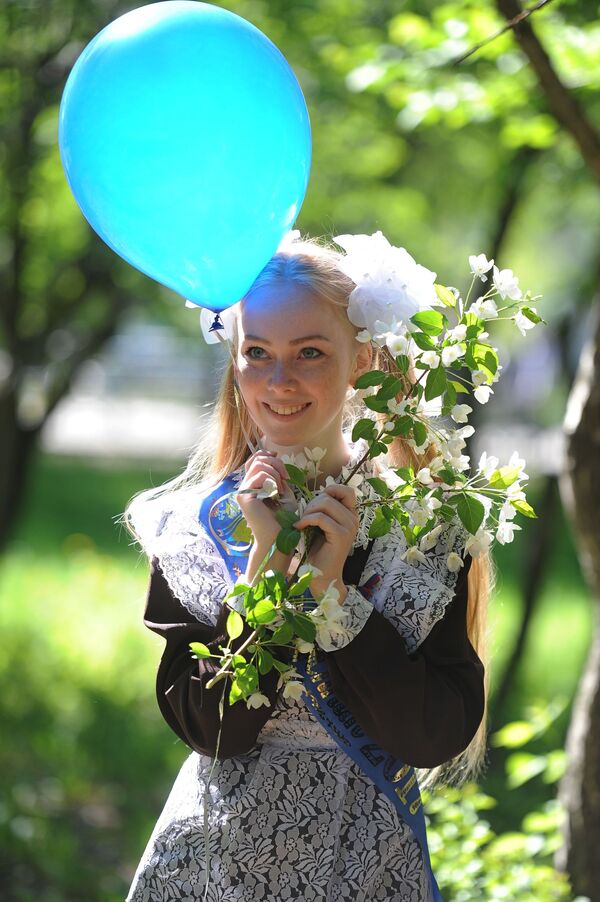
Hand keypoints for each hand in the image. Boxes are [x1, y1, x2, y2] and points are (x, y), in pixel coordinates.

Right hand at [235, 450, 296, 579]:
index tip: (282, 464)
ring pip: (259, 464)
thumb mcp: (283, 489)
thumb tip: (273, 452)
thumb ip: (277, 473)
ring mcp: (243, 491)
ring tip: (281, 488)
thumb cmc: (284, 518)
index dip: (268, 454)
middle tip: (286, 478)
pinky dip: (272, 480)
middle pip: (257, 458)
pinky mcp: (244, 496)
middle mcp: (245, 486)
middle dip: (276, 463)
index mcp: (253, 484)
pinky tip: (277, 493)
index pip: (255, 459)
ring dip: (275, 472)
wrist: (279, 537)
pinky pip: (259, 476)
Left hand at [293, 484, 358, 599]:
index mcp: (351, 515)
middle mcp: (353, 519)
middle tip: (303, 518)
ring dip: (308, 511)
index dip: (330, 490)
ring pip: (325, 504)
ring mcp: (349, 527)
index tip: (315, 503)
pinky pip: (321, 518)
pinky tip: (299, 527)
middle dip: (311, 504)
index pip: (347, 491)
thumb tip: (311, 496)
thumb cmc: (318, 550)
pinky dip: (307, 520)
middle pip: (329, 496)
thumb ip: (321, 510)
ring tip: (302, 523)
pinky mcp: (340, 535)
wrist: (322, 575)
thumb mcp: (320, 525)